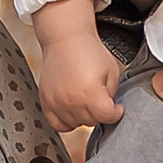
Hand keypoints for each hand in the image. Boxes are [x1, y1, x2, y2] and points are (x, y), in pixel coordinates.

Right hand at [33, 9, 123, 131]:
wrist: (65, 38)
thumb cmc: (88, 51)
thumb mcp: (112, 71)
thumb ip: (112, 95)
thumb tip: (108, 110)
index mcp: (90, 92)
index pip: (107, 116)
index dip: (116, 112)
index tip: (116, 107)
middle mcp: (71, 100)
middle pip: (92, 122)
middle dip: (99, 112)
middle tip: (99, 97)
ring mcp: (56, 102)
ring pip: (76, 124)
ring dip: (83, 116)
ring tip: (85, 99)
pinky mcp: (46, 100)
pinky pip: (57, 124)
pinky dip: (67, 121)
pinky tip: (73, 109)